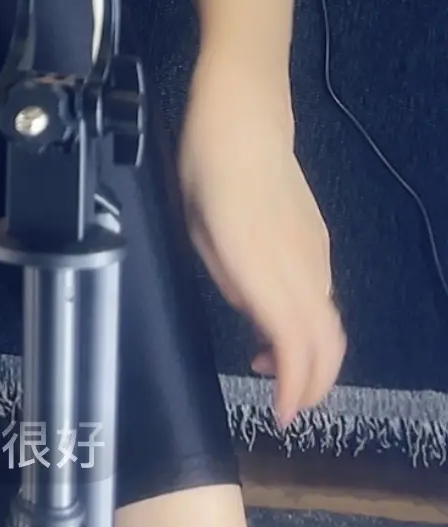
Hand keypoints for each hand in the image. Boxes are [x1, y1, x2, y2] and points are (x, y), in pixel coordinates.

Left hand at [176, 57, 345, 427]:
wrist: (244, 112)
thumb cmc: (205, 165)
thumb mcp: (197, 228)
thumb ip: (228, 280)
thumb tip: (254, 316)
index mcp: (260, 261)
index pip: (292, 341)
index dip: (291, 386)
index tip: (278, 414)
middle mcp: (298, 261)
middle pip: (325, 341)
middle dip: (311, 385)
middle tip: (284, 407)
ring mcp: (314, 249)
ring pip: (330, 321)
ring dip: (311, 357)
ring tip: (275, 372)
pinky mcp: (319, 238)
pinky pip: (324, 296)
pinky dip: (311, 326)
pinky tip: (280, 326)